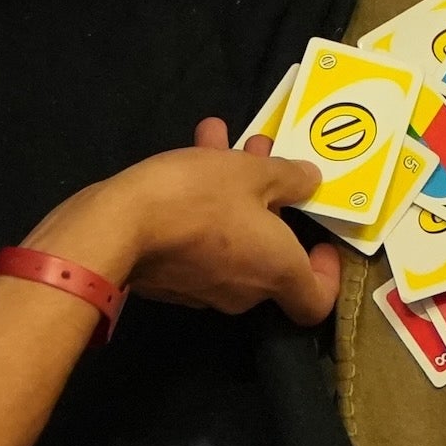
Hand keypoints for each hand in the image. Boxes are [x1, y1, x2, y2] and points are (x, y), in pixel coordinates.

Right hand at [34, 120, 339, 324]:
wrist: (118, 226)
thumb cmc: (199, 198)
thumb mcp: (251, 171)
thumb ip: (289, 177)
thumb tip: (310, 182)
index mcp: (277, 272)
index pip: (316, 303)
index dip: (327, 274)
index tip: (320, 240)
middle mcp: (245, 291)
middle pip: (273, 258)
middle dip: (272, 205)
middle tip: (266, 162)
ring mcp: (205, 289)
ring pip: (235, 240)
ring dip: (235, 193)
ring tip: (223, 143)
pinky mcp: (171, 279)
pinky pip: (202, 241)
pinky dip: (204, 205)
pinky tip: (191, 156)